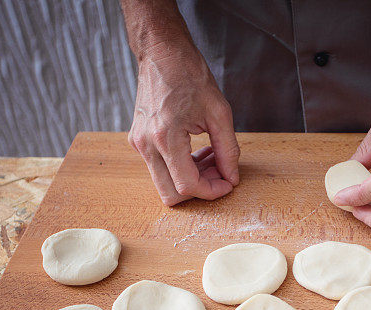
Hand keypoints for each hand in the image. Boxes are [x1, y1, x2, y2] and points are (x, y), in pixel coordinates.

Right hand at [128, 42, 239, 205]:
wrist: (162, 53)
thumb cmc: (190, 75)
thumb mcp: (219, 112)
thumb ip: (228, 150)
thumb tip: (231, 177)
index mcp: (165, 136)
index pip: (187, 185)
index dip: (212, 191)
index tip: (228, 183)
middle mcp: (146, 144)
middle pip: (171, 194)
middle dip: (200, 190)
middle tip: (220, 172)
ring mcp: (139, 144)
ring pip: (165, 184)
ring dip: (192, 178)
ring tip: (213, 157)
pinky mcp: (138, 141)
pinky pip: (160, 168)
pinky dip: (182, 168)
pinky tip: (198, 151)